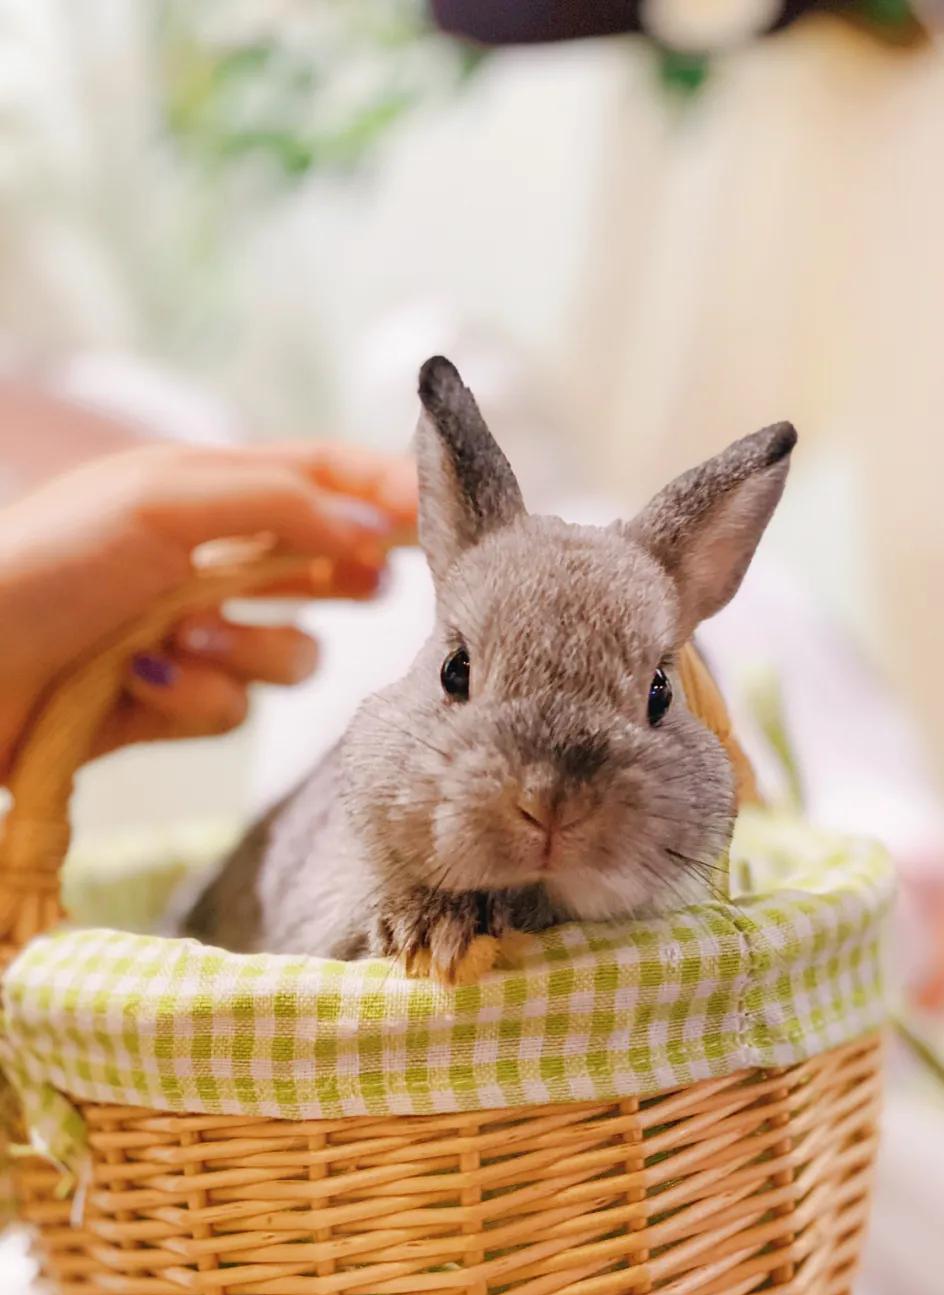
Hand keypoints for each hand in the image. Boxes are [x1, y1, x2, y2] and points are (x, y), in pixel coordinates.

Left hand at [0, 441, 416, 780]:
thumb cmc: (46, 562)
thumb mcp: (163, 501)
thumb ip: (278, 504)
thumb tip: (373, 530)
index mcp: (206, 494)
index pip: (319, 478)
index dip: (383, 491)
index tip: (438, 516)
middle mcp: (209, 563)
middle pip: (323, 569)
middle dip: (344, 581)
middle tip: (369, 585)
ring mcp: (196, 637)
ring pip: (290, 654)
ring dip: (250, 650)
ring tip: (186, 639)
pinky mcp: (174, 704)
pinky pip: (232, 709)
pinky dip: (194, 699)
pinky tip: (144, 684)